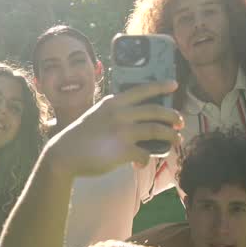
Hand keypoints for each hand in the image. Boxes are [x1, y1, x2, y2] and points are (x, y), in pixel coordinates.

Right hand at [45, 81, 181, 177]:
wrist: (64, 154)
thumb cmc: (80, 137)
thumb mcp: (96, 115)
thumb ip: (114, 112)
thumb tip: (135, 119)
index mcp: (114, 103)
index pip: (142, 90)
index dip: (160, 86)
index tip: (174, 84)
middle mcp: (120, 113)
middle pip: (155, 111)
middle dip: (172, 116)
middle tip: (180, 122)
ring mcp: (122, 131)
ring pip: (156, 130)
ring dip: (170, 136)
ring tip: (176, 141)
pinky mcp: (122, 150)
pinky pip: (145, 153)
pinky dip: (147, 158)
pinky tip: (143, 162)